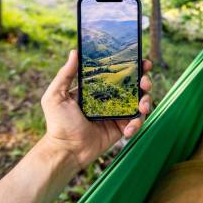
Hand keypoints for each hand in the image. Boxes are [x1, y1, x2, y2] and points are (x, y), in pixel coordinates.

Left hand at [40, 50, 152, 171]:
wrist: (66, 151)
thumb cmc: (58, 123)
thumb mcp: (56, 96)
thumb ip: (65, 74)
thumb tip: (74, 51)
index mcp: (96, 87)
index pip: (117, 72)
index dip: (132, 65)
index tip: (142, 61)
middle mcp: (109, 98)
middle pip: (134, 85)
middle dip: (145, 80)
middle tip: (145, 82)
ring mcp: (117, 113)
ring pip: (140, 102)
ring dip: (146, 102)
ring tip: (142, 107)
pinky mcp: (121, 128)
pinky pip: (136, 122)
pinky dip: (137, 124)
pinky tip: (128, 130)